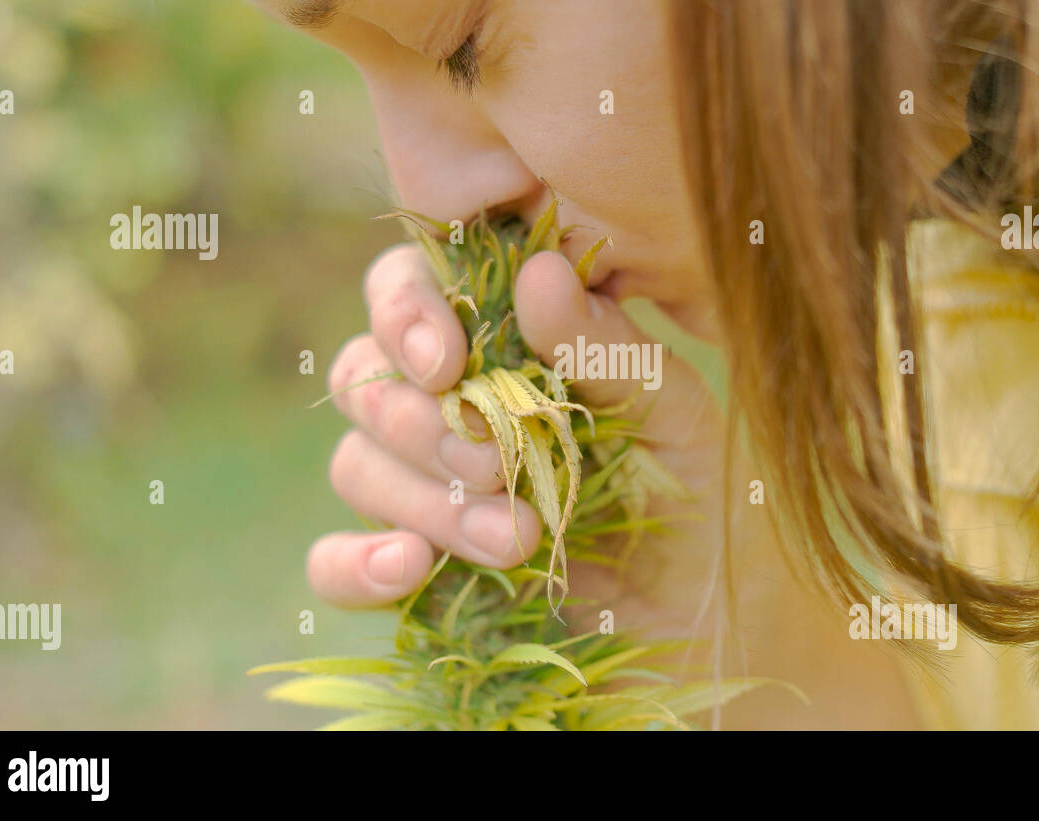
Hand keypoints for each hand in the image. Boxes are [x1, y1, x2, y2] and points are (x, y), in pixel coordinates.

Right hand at [305, 242, 722, 615]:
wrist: (706, 616)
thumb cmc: (695, 494)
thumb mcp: (673, 419)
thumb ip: (609, 352)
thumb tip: (538, 274)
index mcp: (501, 346)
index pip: (409, 291)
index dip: (405, 312)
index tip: (446, 364)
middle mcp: (446, 407)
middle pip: (366, 379)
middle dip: (423, 424)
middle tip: (500, 468)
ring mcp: (421, 489)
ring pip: (355, 464)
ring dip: (421, 500)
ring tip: (513, 540)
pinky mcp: (410, 571)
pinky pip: (331, 562)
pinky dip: (354, 563)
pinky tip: (408, 567)